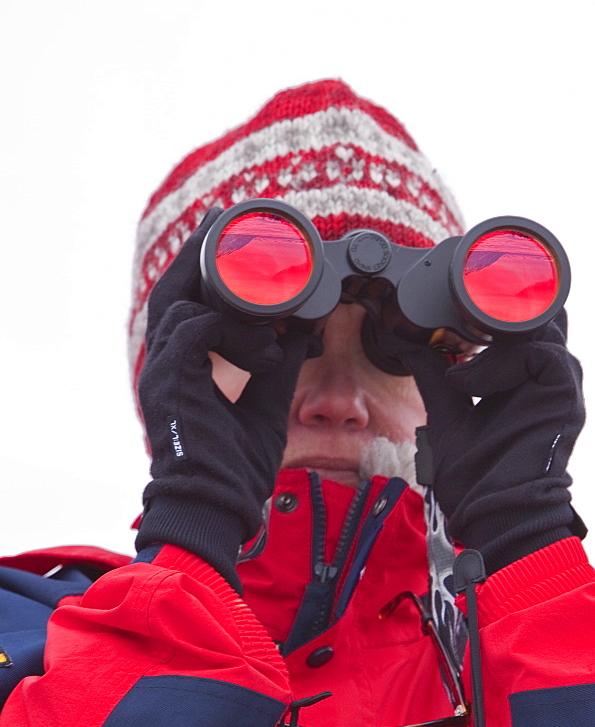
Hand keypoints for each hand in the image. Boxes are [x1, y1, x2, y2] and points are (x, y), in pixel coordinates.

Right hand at [136, 210, 318, 588]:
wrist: (219, 506)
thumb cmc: (235, 464)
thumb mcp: (266, 401)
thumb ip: (278, 362)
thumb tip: (301, 328)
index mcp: (182, 367)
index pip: (186, 305)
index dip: (204, 270)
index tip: (229, 240)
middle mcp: (164, 363)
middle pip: (172, 290)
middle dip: (197, 252)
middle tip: (223, 220)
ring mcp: (160, 372)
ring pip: (183, 305)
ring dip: (229, 299)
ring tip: (263, 306)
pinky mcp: (169, 383)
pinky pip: (194, 331)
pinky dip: (231, 331)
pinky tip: (265, 348)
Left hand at [404, 317, 585, 573]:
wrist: (489, 513)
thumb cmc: (473, 478)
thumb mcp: (445, 416)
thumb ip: (435, 379)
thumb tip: (411, 348)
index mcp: (519, 382)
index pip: (520, 327)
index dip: (494, 310)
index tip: (456, 305)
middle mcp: (542, 380)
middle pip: (538, 320)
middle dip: (502, 311)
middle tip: (463, 314)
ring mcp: (557, 389)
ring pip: (543, 330)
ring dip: (502, 333)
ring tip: (464, 353)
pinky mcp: (564, 400)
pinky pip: (543, 357)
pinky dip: (503, 362)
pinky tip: (470, 383)